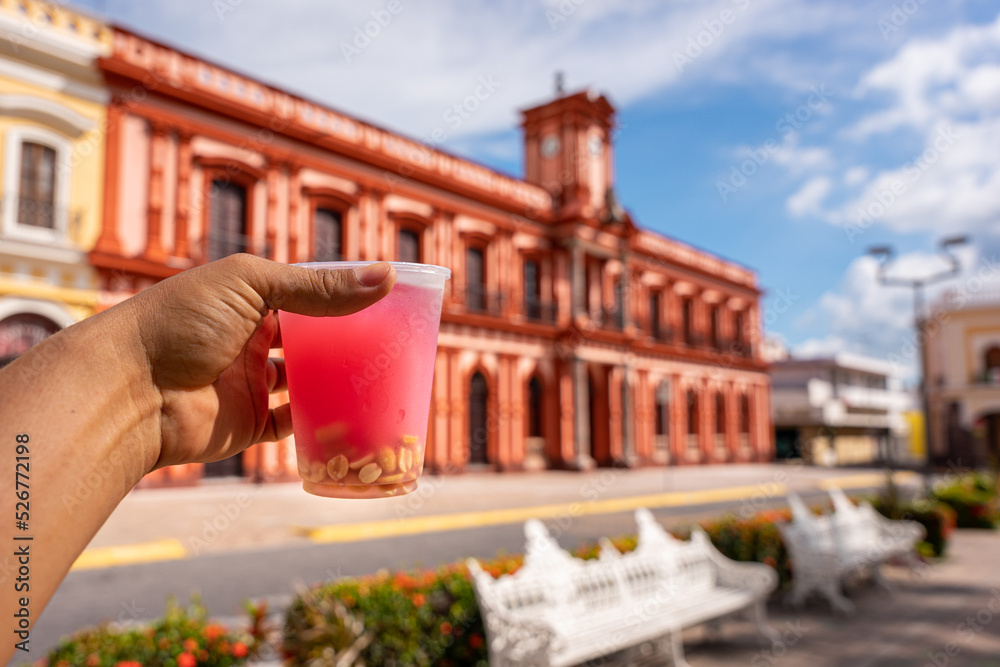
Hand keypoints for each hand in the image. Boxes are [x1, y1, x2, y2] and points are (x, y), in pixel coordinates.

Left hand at [121, 254, 394, 470]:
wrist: (130, 391)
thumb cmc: (180, 323)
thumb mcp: (251, 286)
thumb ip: (318, 287)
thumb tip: (385, 278)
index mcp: (249, 299)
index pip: (308, 293)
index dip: (345, 295)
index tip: (389, 300)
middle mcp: (251, 339)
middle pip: (312, 340)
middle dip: (349, 342)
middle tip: (395, 343)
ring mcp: (251, 383)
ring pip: (308, 382)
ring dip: (340, 382)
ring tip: (385, 379)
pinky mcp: (250, 424)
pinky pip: (296, 424)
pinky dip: (323, 421)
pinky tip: (354, 415)